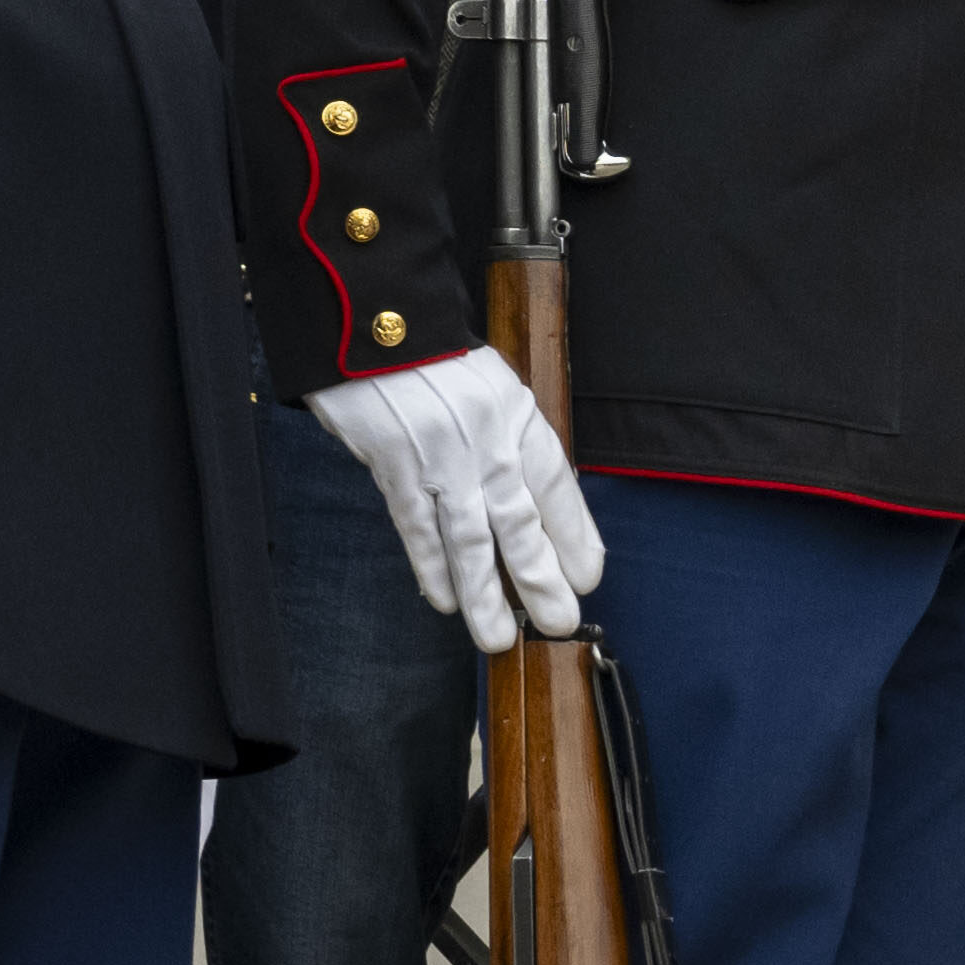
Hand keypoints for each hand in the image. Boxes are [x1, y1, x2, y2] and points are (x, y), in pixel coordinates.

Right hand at [308, 349, 600, 652]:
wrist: (376, 328)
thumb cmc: (439, 363)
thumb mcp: (497, 390)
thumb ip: (517, 442)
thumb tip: (541, 509)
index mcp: (520, 419)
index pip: (557, 489)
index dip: (575, 538)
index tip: (588, 578)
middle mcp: (488, 442)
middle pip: (521, 523)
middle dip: (541, 580)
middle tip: (558, 622)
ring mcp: (440, 458)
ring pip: (469, 538)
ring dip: (485, 593)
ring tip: (498, 635)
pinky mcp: (394, 467)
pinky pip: (418, 528)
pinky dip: (432, 567)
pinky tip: (447, 601)